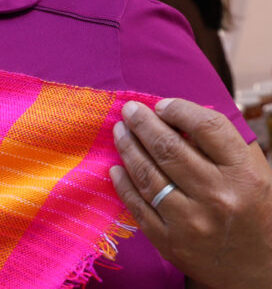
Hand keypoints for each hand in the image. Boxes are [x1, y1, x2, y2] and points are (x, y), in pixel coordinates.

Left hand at [110, 98, 271, 288]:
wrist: (259, 269)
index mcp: (244, 174)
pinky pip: (138, 205)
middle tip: (129, 110)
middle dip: (143, 123)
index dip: (180, 110)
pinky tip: (117, 167)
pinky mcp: (170, 242)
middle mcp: (218, 196)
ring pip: (148, 175)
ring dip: (128, 147)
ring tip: (120, 131)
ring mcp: (192, 222)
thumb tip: (182, 114)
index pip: (208, 128)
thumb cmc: (254, 211)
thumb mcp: (254, 174)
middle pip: (169, 148)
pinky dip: (123, 183)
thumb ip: (223, 145)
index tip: (162, 104)